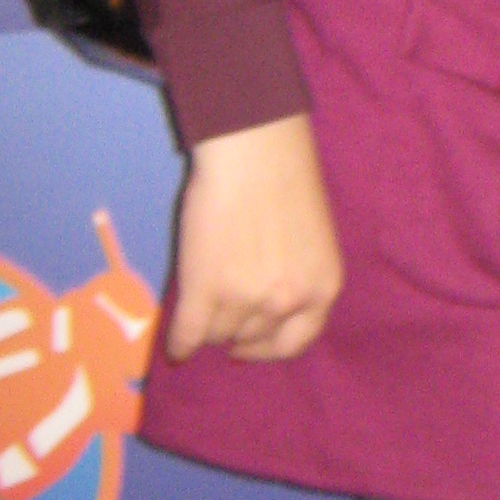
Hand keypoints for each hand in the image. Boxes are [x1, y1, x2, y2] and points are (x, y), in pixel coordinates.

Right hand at [167, 112, 343, 361]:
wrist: (255, 151)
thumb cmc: (287, 182)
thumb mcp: (312, 242)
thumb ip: (297, 278)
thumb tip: (268, 310)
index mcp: (322, 287)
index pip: (296, 342)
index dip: (269, 348)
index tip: (250, 344)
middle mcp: (288, 301)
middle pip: (251, 338)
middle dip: (237, 329)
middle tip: (222, 314)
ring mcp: (245, 298)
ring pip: (218, 334)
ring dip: (209, 325)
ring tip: (202, 307)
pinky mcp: (205, 290)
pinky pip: (189, 334)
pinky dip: (180, 344)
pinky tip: (177, 347)